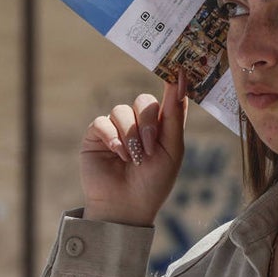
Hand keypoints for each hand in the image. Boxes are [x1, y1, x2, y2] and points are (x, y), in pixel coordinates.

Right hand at [80, 72, 187, 226]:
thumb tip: (180, 82)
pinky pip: (103, 122)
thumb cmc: (154, 182)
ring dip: (131, 135)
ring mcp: (116, 128)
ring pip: (122, 110)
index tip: (180, 69)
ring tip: (134, 158)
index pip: (167, 99)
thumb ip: (174, 116)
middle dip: (148, 123)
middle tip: (150, 147)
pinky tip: (118, 155)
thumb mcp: (172, 149)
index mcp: (161, 126)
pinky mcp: (96, 136)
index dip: (173, 84)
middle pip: (144, 101)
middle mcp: (138, 123)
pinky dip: (112, 138)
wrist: (127, 207)